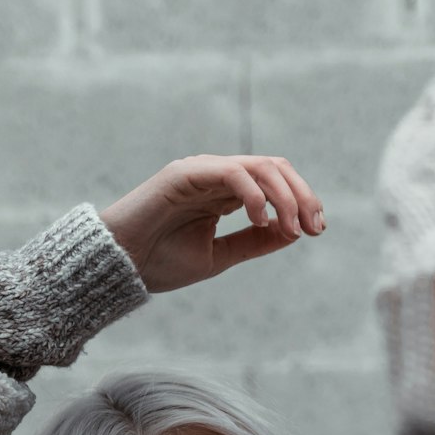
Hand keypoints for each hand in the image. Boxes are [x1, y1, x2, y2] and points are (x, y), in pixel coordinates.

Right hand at [99, 154, 325, 293]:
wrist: (118, 267)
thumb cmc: (158, 263)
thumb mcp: (218, 256)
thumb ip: (253, 243)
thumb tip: (294, 232)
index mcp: (223, 194)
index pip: (274, 183)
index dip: (301, 202)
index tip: (316, 231)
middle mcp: (216, 177)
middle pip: (275, 169)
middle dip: (302, 196)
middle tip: (315, 227)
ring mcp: (202, 172)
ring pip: (260, 167)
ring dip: (285, 196)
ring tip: (292, 227)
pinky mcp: (186, 173)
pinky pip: (232, 172)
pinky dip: (254, 194)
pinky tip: (260, 219)